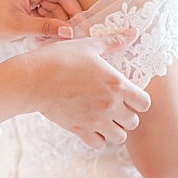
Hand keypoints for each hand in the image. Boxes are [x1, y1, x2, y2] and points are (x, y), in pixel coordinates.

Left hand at [0, 0, 81, 42]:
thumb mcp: (19, 27)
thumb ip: (47, 28)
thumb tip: (71, 32)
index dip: (75, 13)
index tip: (84, 29)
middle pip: (57, 1)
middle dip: (61, 22)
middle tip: (67, 41)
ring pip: (50, 7)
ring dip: (51, 25)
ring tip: (47, 42)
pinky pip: (40, 9)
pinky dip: (42, 24)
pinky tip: (40, 38)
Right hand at [20, 29, 151, 147]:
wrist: (32, 79)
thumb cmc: (59, 59)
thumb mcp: (88, 46)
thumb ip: (114, 42)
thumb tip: (134, 33)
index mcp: (117, 84)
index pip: (145, 103)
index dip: (139, 100)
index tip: (128, 95)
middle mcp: (110, 105)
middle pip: (133, 122)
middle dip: (127, 116)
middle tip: (115, 108)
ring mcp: (95, 120)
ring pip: (119, 137)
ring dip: (114, 130)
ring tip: (104, 120)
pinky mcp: (79, 129)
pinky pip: (98, 144)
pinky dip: (97, 138)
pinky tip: (90, 126)